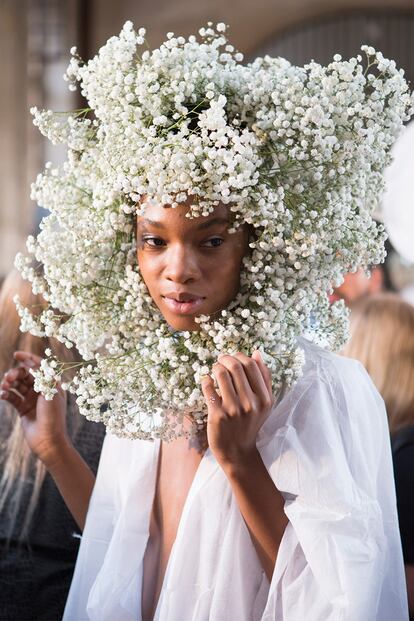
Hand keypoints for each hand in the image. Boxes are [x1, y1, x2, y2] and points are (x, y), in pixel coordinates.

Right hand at [0, 351, 68, 465]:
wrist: (48, 441)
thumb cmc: (53, 417)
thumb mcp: (51, 394)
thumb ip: (45, 377)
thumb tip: (39, 362)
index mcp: (52, 384)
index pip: (40, 366)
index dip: (28, 358)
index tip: (16, 354)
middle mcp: (42, 390)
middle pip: (26, 374)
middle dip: (16, 373)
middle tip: (9, 378)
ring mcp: (32, 399)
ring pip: (17, 385)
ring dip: (9, 383)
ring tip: (4, 386)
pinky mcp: (23, 409)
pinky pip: (12, 397)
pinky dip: (6, 394)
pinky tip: (2, 395)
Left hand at [201, 351, 273, 467]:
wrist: (238, 452)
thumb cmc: (250, 423)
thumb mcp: (264, 403)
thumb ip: (264, 378)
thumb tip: (257, 353)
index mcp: (265, 399)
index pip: (252, 366)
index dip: (240, 356)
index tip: (233, 358)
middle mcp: (251, 404)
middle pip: (236, 367)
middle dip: (226, 358)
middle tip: (221, 360)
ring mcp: (234, 409)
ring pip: (221, 374)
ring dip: (216, 367)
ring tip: (215, 370)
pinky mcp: (217, 415)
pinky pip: (209, 388)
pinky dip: (206, 380)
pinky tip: (208, 381)